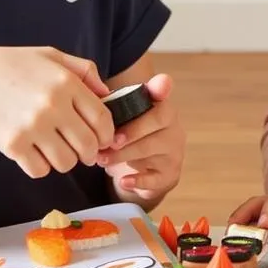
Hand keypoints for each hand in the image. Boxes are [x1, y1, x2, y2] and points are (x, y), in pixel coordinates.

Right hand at [0, 46, 115, 177]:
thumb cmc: (13, 66)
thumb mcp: (52, 56)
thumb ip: (84, 71)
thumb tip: (108, 94)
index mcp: (66, 83)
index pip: (102, 119)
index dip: (107, 135)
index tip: (103, 139)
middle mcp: (53, 105)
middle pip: (88, 146)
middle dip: (89, 153)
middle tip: (82, 151)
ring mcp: (33, 127)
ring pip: (66, 163)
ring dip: (65, 161)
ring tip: (56, 150)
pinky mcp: (13, 145)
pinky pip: (40, 170)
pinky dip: (40, 166)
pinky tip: (34, 153)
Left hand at [97, 74, 184, 204]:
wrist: (146, 168)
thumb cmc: (131, 136)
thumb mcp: (125, 118)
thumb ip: (114, 105)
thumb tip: (93, 98)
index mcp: (160, 105)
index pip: (163, 92)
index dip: (161, 88)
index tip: (159, 87)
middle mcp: (172, 125)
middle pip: (155, 121)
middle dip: (128, 131)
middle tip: (105, 141)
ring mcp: (174, 150)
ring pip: (150, 149)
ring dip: (122, 155)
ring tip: (101, 159)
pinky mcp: (170, 174)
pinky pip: (156, 178)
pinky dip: (138, 180)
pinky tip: (122, 181)